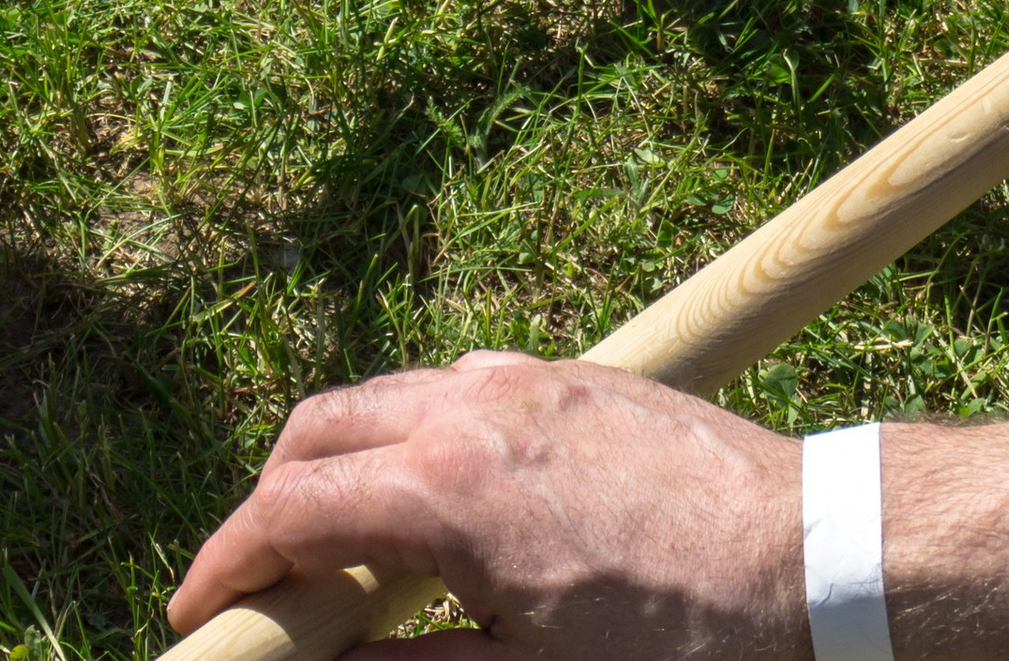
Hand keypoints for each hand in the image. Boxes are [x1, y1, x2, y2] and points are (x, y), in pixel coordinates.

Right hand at [167, 350, 802, 660]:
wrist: (810, 554)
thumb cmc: (686, 639)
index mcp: (447, 490)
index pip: (290, 510)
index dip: (229, 561)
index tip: (198, 610)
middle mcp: (467, 407)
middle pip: (317, 429)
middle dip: (270, 499)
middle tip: (263, 580)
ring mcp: (519, 378)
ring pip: (384, 398)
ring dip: (341, 462)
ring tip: (344, 547)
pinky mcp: (565, 374)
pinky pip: (452, 388)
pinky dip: (410, 436)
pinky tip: (438, 506)